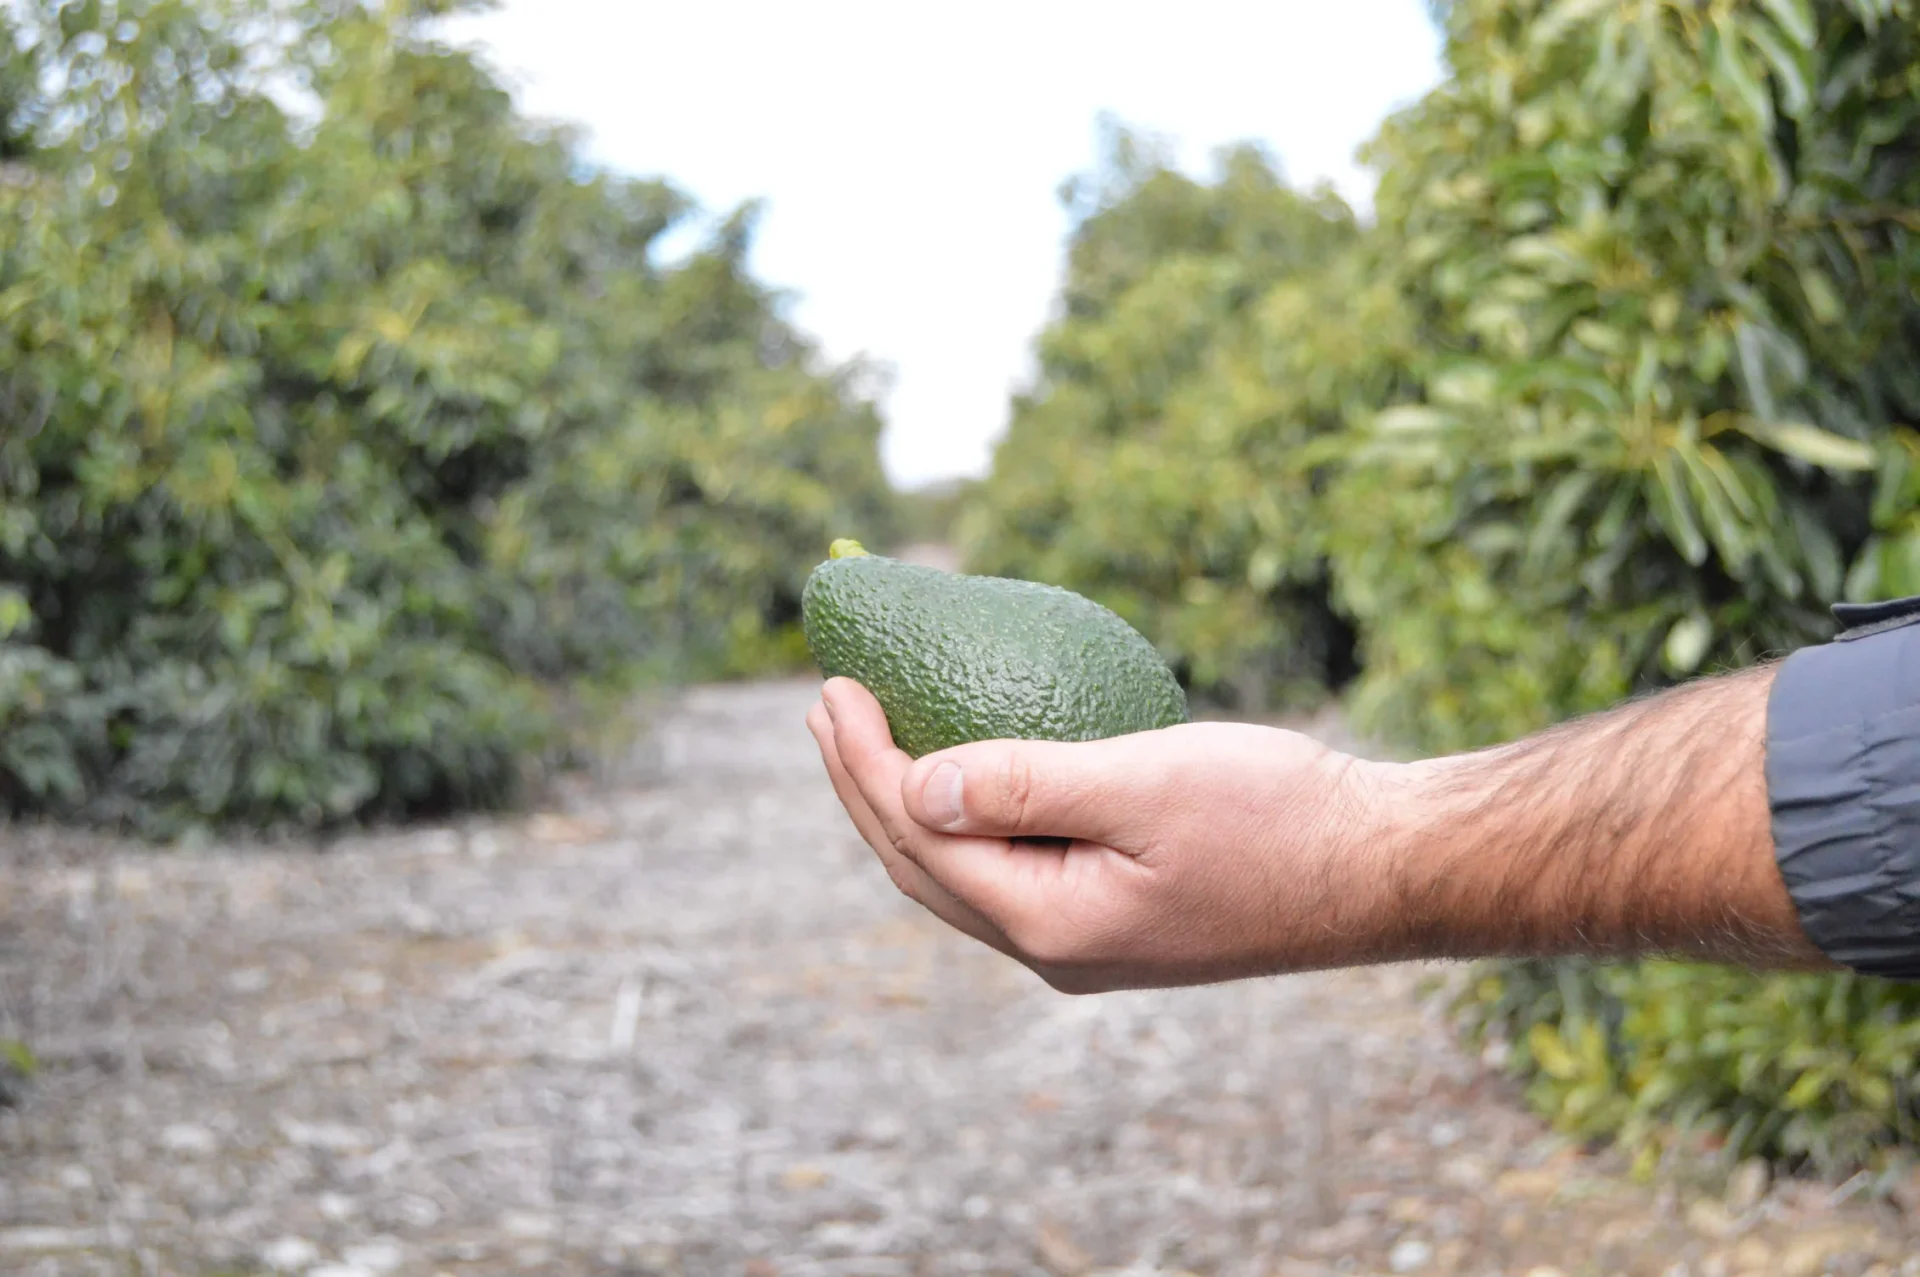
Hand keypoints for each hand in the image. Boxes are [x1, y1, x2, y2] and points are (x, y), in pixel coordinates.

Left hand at [805, 677, 1399, 992]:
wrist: (1380, 867)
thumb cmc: (1278, 815)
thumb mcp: (1146, 783)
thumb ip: (1024, 785)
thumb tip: (914, 784)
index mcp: (1052, 926)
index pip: (920, 839)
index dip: (865, 764)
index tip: (834, 686)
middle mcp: (1056, 952)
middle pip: (922, 868)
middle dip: (865, 787)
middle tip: (830, 703)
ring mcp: (1085, 943)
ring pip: (961, 877)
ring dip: (908, 806)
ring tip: (874, 734)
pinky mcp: (1115, 920)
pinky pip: (1009, 871)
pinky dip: (968, 819)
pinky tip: (969, 769)